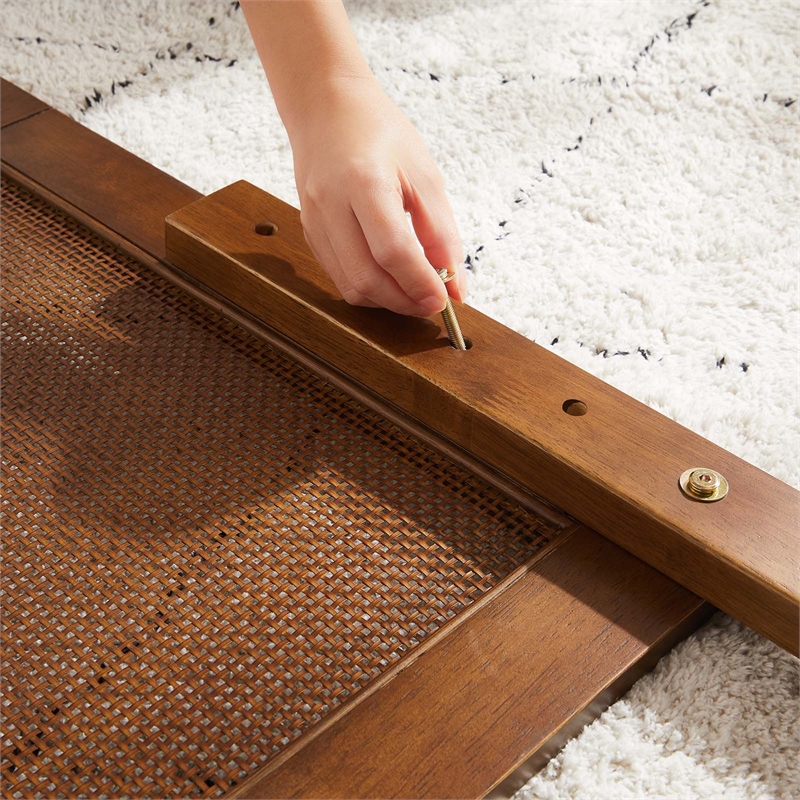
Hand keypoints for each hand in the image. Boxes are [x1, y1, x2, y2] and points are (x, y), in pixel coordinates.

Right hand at [287, 76, 466, 316]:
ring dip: (386, 300)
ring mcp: (314, 220)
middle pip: (366, 278)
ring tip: (413, 292)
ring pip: (349, 286)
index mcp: (364, 182)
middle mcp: (331, 205)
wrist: (325, 105)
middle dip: (404, 301)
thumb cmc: (378, 132)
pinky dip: (368, 287)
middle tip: (431, 303)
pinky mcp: (309, 231)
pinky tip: (389, 277)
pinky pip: (339, 275)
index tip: (444, 301)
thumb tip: (455, 286)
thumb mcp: (424, 175)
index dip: (421, 284)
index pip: (393, 252)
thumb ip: (442, 234)